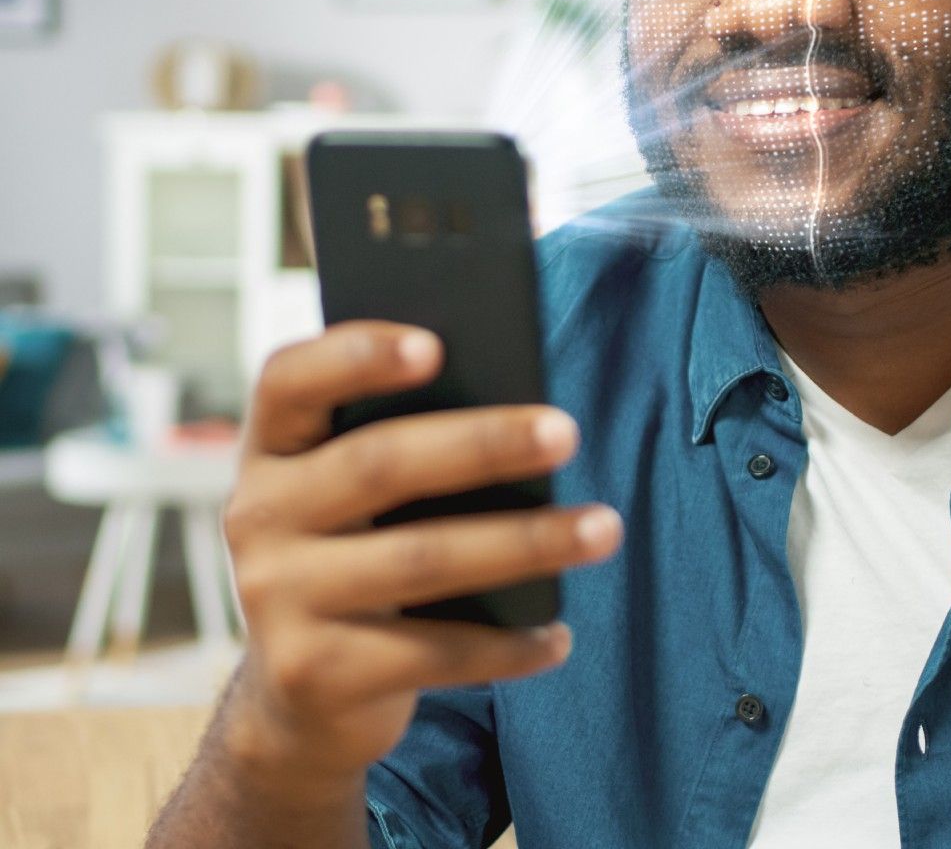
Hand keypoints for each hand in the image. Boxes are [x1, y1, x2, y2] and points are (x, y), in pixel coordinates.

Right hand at [219, 321, 621, 791]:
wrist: (295, 693)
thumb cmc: (354, 553)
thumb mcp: (352, 494)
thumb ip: (399, 445)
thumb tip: (519, 414)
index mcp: (272, 450)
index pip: (289, 380)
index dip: (355, 356)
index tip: (435, 345)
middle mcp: (258, 516)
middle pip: (379, 464)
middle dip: (483, 444)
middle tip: (567, 431)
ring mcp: (278, 598)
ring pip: (422, 558)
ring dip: (525, 542)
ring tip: (604, 528)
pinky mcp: (315, 672)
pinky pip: (433, 653)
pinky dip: (506, 645)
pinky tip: (558, 635)